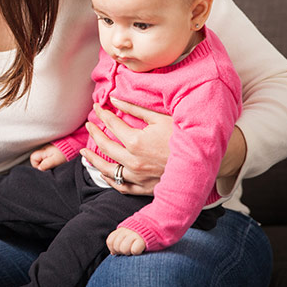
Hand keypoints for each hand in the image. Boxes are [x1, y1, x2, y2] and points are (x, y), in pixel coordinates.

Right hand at [30, 144, 66, 170]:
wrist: (74, 146)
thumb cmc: (65, 153)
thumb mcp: (55, 160)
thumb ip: (46, 164)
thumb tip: (39, 168)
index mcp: (43, 151)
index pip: (32, 158)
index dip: (36, 165)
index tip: (44, 168)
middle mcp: (44, 149)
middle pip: (36, 159)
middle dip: (41, 165)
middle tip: (50, 167)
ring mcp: (48, 150)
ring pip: (42, 159)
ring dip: (47, 163)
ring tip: (54, 164)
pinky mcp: (52, 151)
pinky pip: (47, 157)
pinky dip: (50, 161)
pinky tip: (56, 162)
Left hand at [80, 98, 248, 195]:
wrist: (201, 161)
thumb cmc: (182, 137)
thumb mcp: (160, 117)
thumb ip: (135, 108)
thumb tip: (114, 98)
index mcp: (135, 141)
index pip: (112, 125)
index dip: (103, 115)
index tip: (98, 108)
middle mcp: (132, 161)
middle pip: (105, 146)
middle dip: (94, 134)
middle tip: (88, 126)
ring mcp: (137, 176)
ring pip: (108, 170)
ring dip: (93, 160)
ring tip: (84, 153)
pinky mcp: (144, 188)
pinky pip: (121, 186)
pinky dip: (109, 180)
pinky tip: (103, 174)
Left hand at [107, 227, 145, 254]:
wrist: (155, 226)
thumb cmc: (140, 235)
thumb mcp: (127, 234)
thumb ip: (119, 241)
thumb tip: (112, 253)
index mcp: (121, 229)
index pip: (110, 241)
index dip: (113, 248)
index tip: (119, 250)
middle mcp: (126, 231)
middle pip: (116, 246)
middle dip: (121, 251)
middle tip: (128, 250)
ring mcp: (134, 234)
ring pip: (124, 249)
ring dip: (128, 252)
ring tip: (133, 250)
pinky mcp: (142, 240)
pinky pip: (134, 250)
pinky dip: (136, 252)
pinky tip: (140, 250)